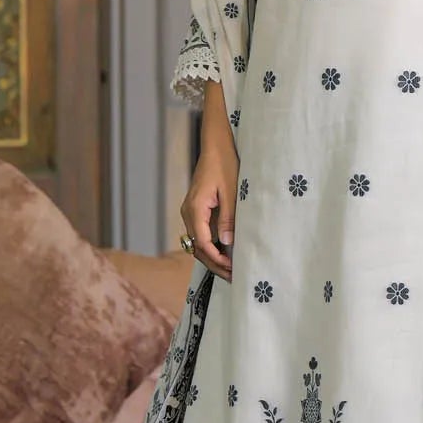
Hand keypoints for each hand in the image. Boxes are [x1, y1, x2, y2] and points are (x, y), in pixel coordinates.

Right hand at [181, 82, 236, 280]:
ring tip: (231, 270)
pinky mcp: (196, 211)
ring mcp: (190, 212)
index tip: (232, 268)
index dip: (216, 259)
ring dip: (213, 258)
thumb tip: (227, 242)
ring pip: (198, 243)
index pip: (202, 243)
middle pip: (198, 247)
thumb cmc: (225, 163)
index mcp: (195, 208)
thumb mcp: (232, 190)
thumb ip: (229, 217)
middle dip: (215, 264)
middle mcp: (188, 212)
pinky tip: (226, 254)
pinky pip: (201, 234)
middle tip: (234, 276)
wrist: (216, 146)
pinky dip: (211, 247)